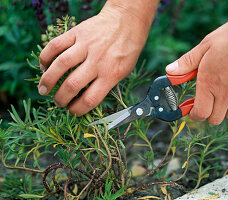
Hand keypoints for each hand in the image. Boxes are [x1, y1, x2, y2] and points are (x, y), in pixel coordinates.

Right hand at [38, 1, 156, 115]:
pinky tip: (43, 66)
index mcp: (111, 74)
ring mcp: (86, 46)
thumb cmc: (128, 49)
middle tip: (58, 102)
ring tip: (43, 89)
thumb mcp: (125, 71)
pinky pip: (56, 45)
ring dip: (48, 80)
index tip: (72, 112)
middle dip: (60, 99)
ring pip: (61, 66)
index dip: (77, 110)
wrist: (127, 21)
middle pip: (72, 85)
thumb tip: (89, 98)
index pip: (90, 99)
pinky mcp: (77, 33)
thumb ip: (108, 84)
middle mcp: (97, 61)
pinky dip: (45, 57)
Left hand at [166, 15, 227, 124]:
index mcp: (209, 83)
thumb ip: (187, 62)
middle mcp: (225, 94)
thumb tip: (170, 72)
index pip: (199, 114)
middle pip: (214, 119)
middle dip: (208, 113)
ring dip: (225, 109)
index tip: (191, 108)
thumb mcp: (206, 45)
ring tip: (224, 93)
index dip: (193, 114)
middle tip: (208, 99)